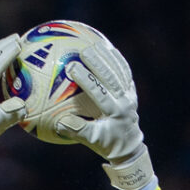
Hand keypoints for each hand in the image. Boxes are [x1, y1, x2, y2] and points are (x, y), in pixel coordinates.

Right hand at [62, 43, 154, 189]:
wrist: (129, 147)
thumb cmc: (106, 144)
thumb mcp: (92, 141)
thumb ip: (77, 130)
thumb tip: (58, 122)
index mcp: (115, 112)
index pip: (99, 92)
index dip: (86, 79)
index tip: (71, 67)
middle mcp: (125, 101)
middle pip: (112, 77)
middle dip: (98, 62)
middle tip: (84, 50)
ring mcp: (130, 94)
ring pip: (120, 71)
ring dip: (108, 56)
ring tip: (94, 43)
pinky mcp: (131, 90)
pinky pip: (125, 71)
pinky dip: (117, 59)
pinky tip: (107, 47)